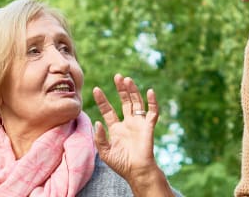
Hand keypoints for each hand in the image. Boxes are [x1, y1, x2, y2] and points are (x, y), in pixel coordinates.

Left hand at [92, 74, 168, 191]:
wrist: (137, 171)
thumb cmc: (121, 164)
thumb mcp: (105, 151)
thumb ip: (100, 137)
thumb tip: (98, 121)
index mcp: (116, 128)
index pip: (108, 110)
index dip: (102, 100)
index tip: (96, 89)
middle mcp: (127, 123)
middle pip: (124, 102)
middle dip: (120, 89)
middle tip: (117, 76)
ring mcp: (138, 124)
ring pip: (137, 102)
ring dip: (132, 91)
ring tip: (127, 79)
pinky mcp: (149, 126)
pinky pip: (152, 112)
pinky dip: (153, 102)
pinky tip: (150, 91)